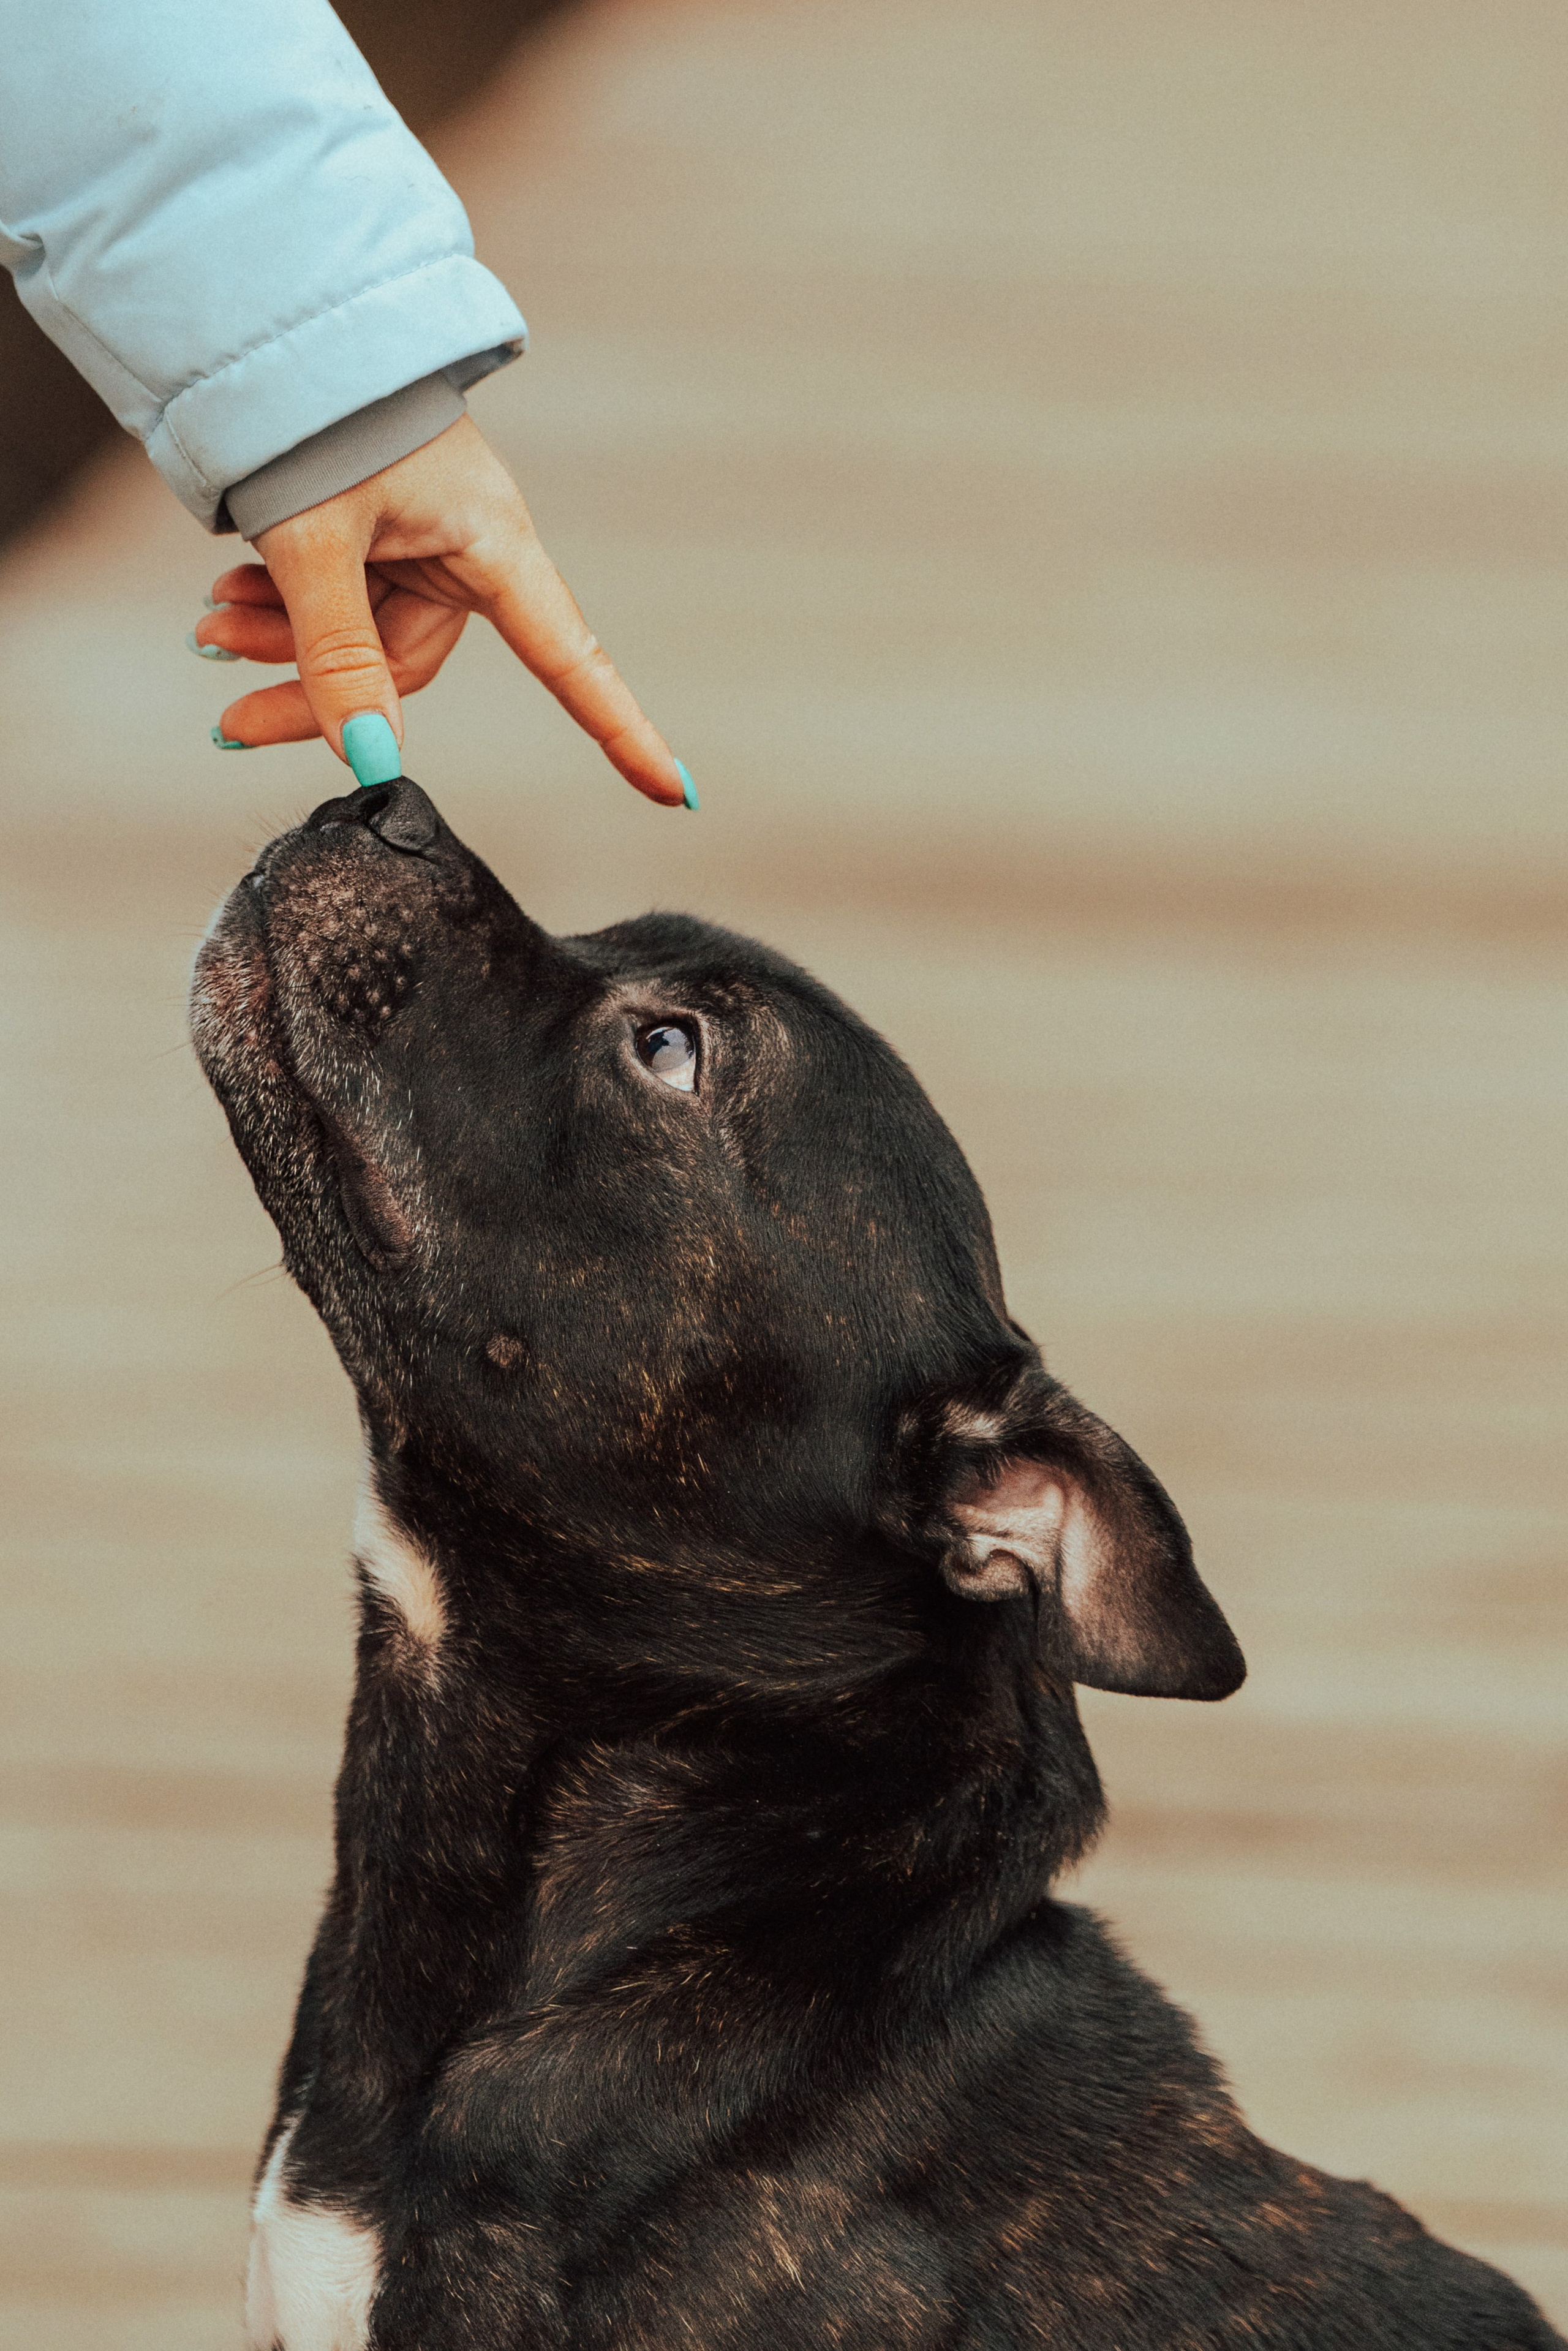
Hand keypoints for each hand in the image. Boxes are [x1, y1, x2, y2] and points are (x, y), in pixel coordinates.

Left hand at [193, 415, 690, 807]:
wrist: (272, 316)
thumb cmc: (313, 411)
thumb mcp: (316, 539)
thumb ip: (338, 654)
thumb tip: (371, 760)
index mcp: (492, 542)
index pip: (571, 662)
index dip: (622, 730)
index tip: (672, 792)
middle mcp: (470, 546)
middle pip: (409, 665)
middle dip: (319, 691)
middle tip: (231, 719)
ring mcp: (422, 536)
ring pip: (362, 635)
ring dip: (286, 643)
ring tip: (211, 627)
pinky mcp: (378, 524)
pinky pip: (340, 597)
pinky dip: (283, 607)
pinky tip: (230, 594)